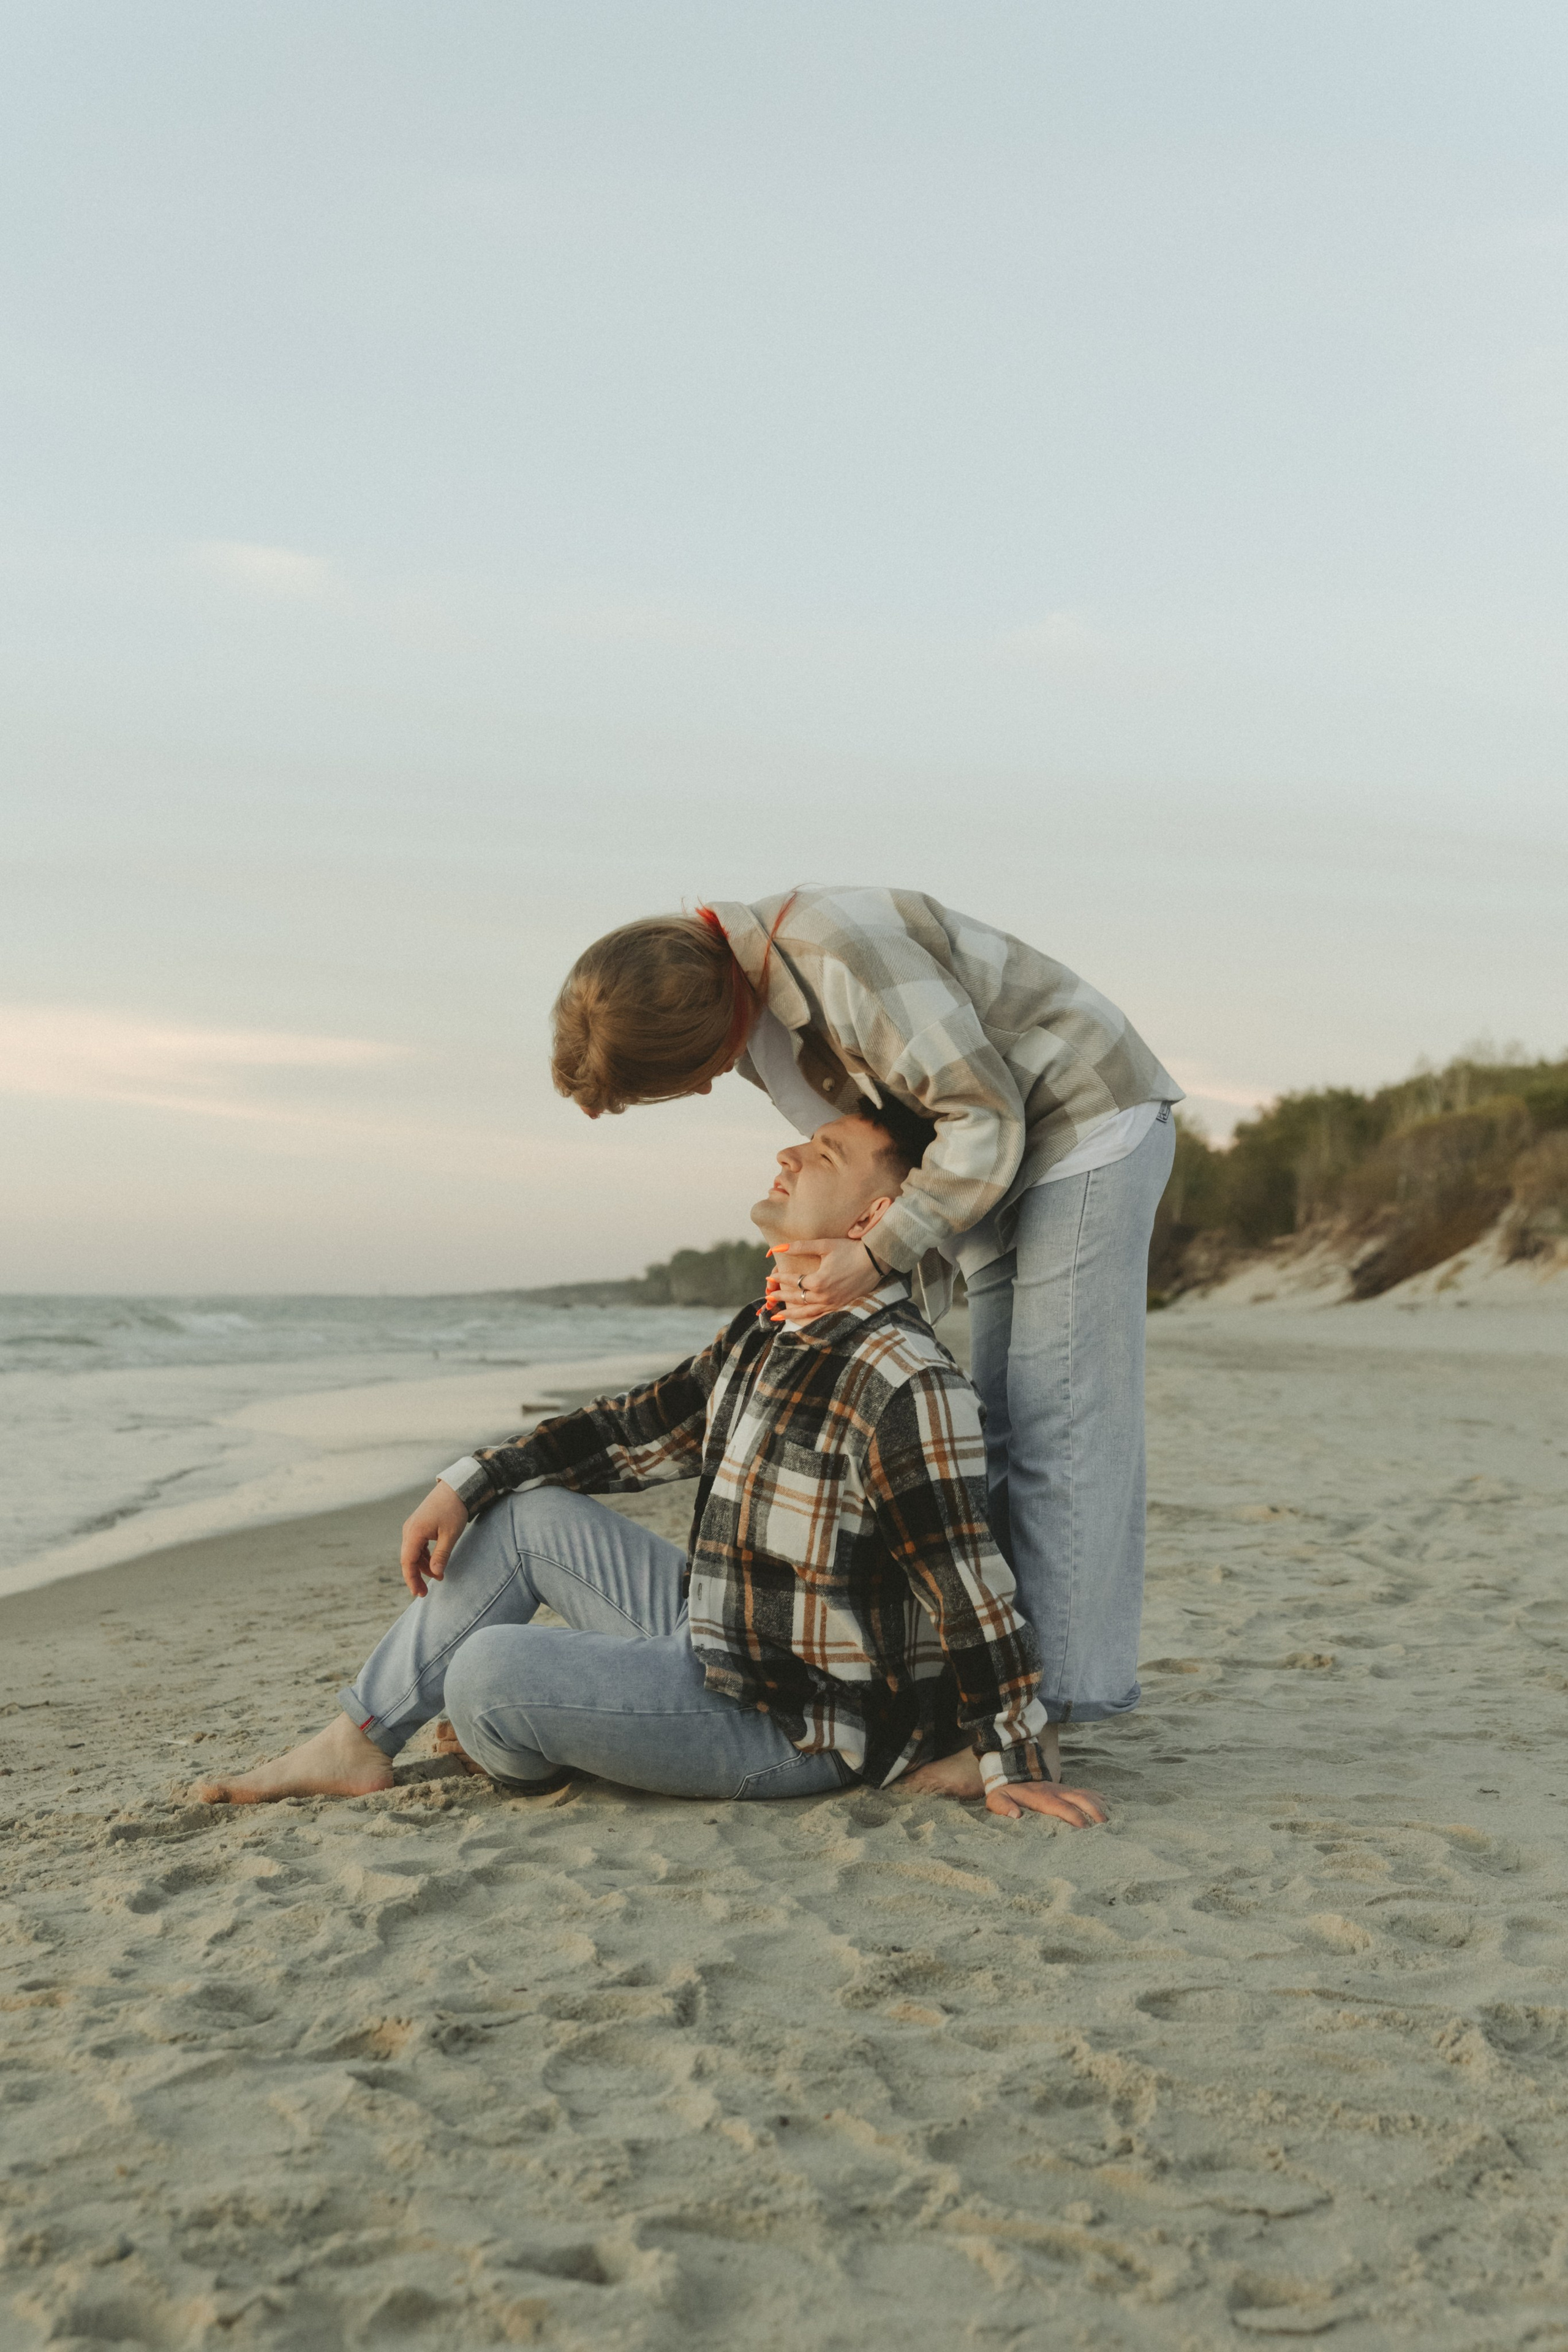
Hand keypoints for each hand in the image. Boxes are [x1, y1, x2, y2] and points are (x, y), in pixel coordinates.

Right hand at [400, 1481, 467, 1597]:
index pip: (407, 1562)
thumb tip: (436, 1574)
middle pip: (408, 1559)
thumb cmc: (454, 1510)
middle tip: (426, 1592)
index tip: (419, 1593)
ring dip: (423, 1566)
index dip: (412, 1580)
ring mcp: (413, 1527)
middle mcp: (409, 1530)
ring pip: (413, 1553)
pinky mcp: (418, 1525)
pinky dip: (425, 1556)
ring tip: (439, 1576)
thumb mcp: (450, 1535)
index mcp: (414, 1532)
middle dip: (417, 1576)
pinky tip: (435, 1563)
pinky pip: (417, 1545)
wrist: (456, 1488)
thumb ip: (441, 1555)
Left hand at [766, 1237, 882, 1324]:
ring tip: (777, 1316)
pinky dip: (808, 1320)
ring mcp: (833, 1304)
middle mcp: (824, 1296)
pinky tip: (800, 1322)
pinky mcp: (841, 1307)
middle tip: (768, 1298)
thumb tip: (779, 1247)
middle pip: (796, 1298)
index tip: (770, 1278)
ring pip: (806, 1312)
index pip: (792, 1281)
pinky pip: (820, 1317)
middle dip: (781, 1297)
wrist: (875, 1261)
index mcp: (818, 1281)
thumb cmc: (850, 1250)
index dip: (780, 1279)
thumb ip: (801, 1247)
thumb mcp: (825, 1245)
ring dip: (790, 1314)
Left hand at [985, 1781, 1107, 1827]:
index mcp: (1041, 1797)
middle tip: (1106, 1826)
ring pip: (1085, 1794)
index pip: (1062, 1808)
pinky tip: (1109, 1805)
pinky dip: (1098, 1797)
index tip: (1086, 1829)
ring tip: (1111, 1819)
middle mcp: (1055, 1791)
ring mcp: (1062, 1788)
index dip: (1075, 1817)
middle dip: (1094, 1811)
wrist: (1008, 1774)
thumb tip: (1015, 1815)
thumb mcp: (997, 1799)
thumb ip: (1003, 1807)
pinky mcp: (1065, 1787)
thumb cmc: (1004, 1792)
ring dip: (1099, 1805)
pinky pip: (1084, 1790)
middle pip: (1080, 1799)